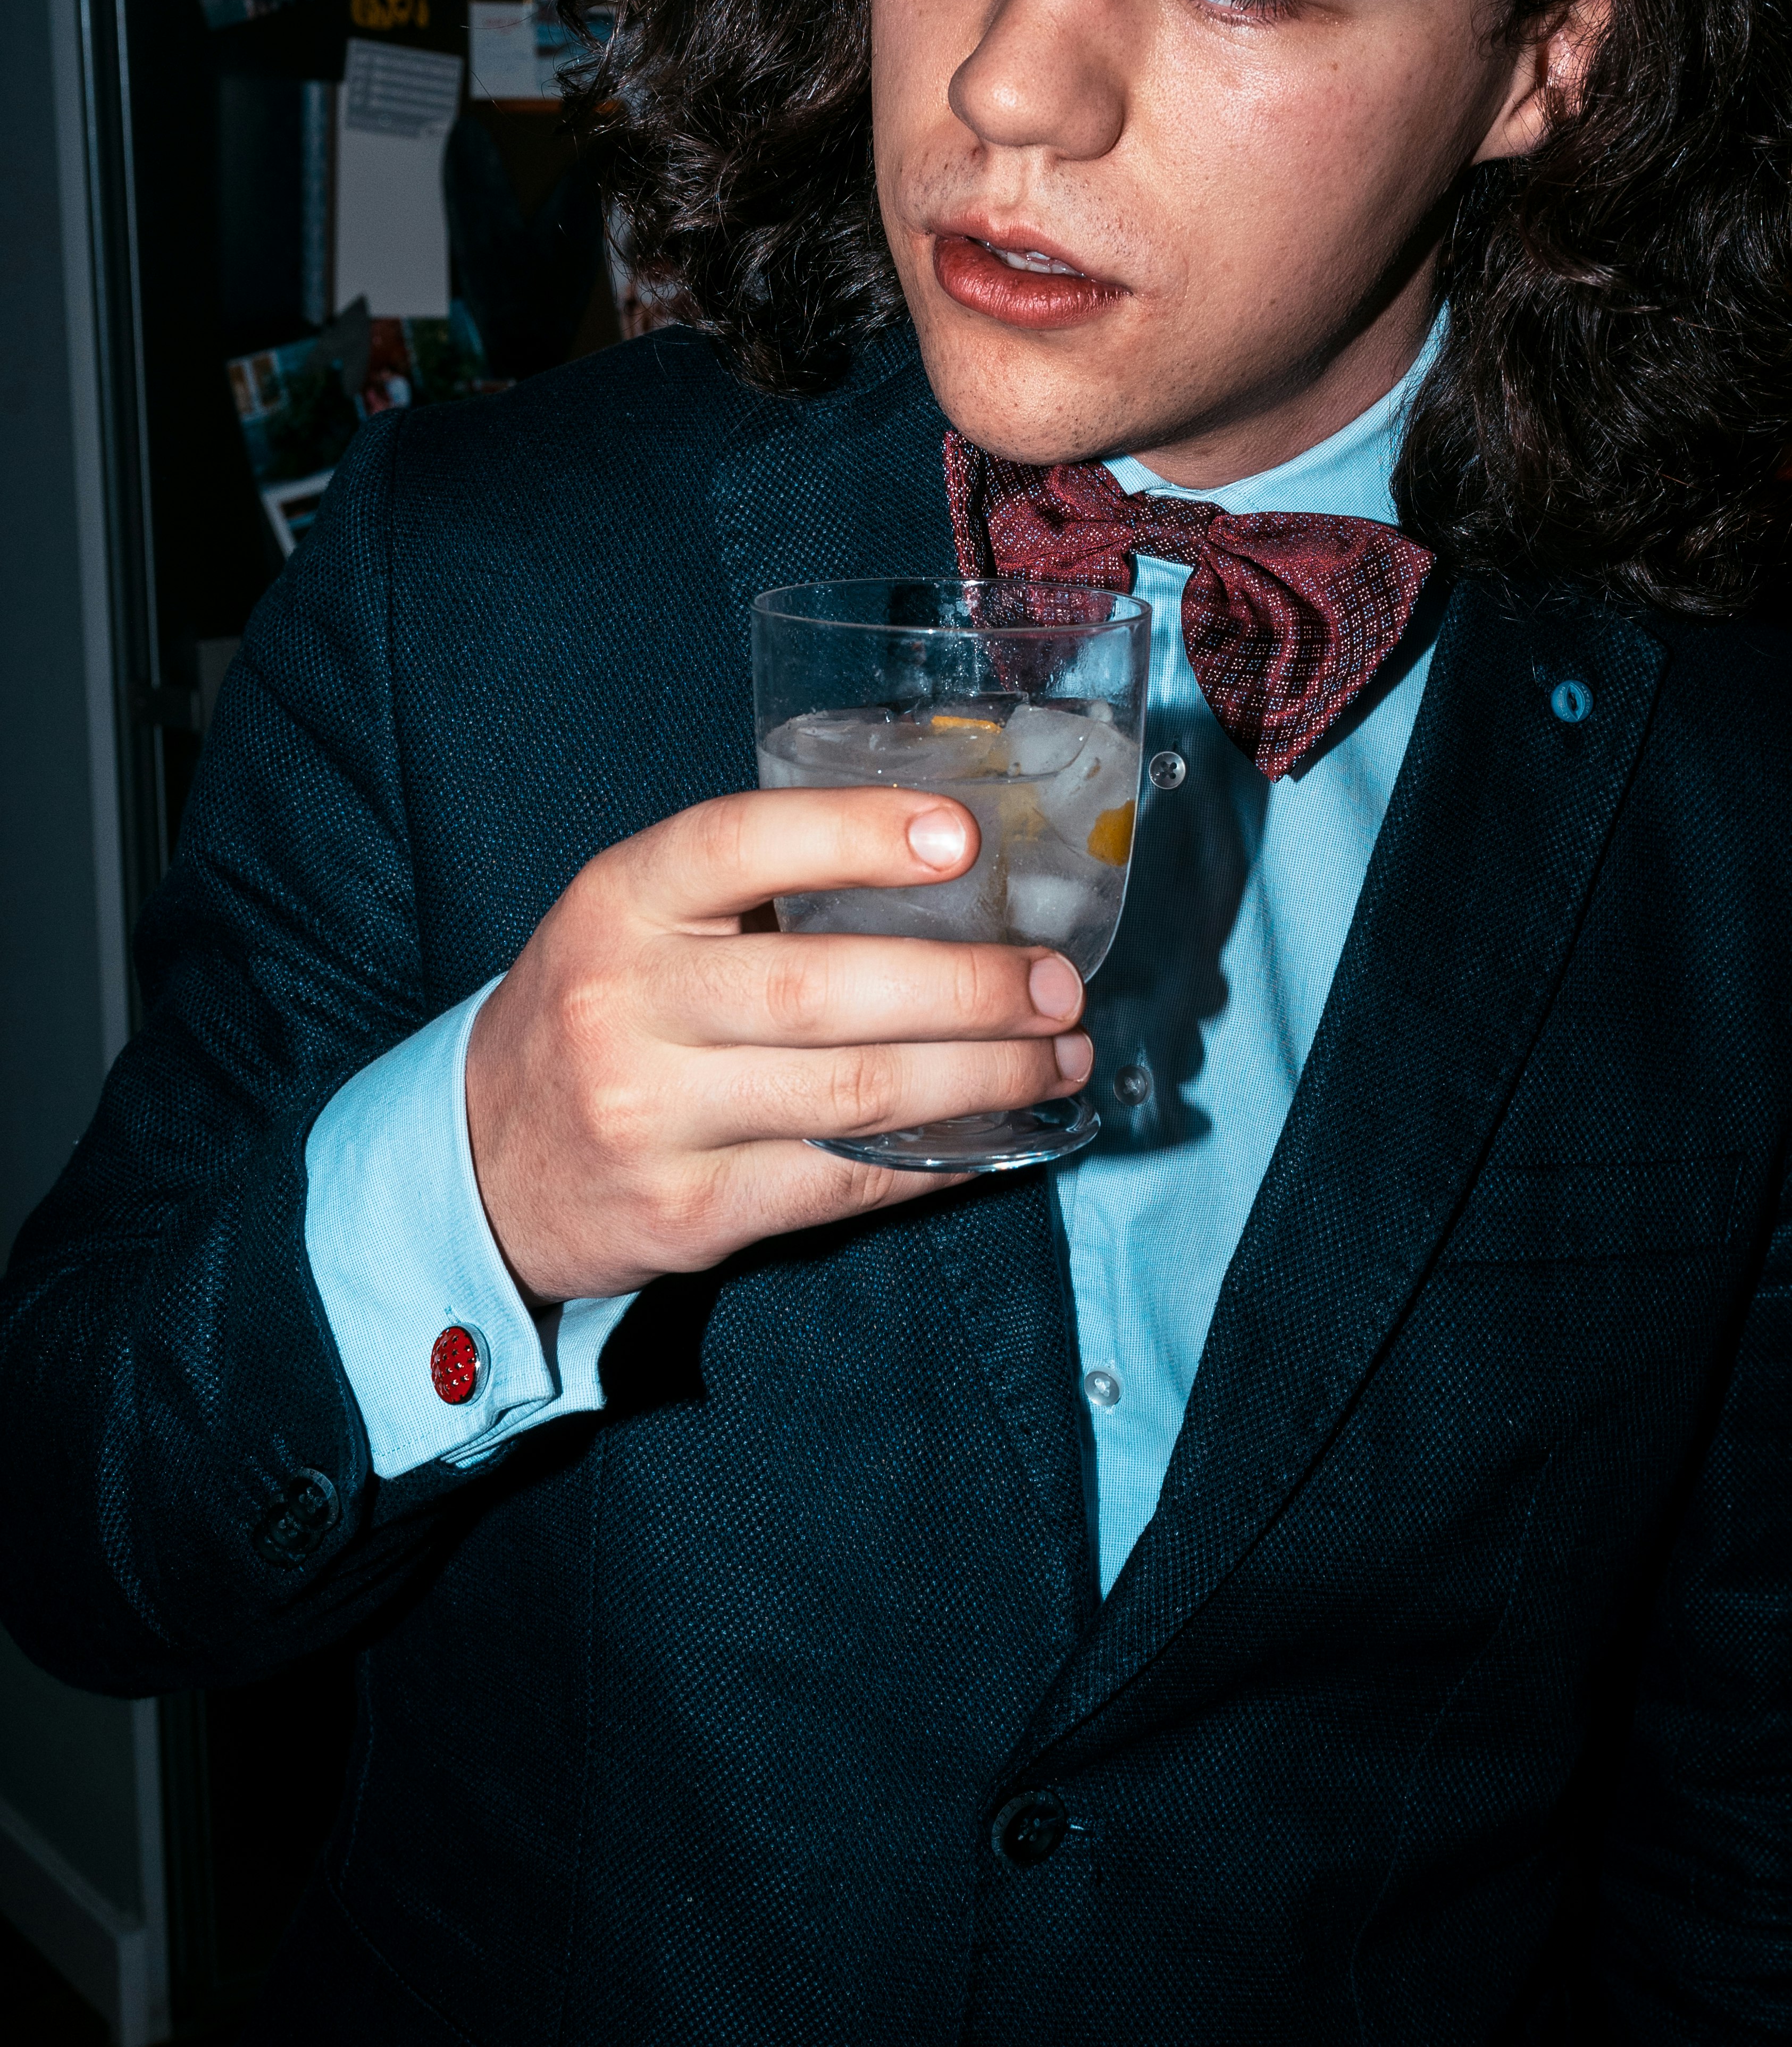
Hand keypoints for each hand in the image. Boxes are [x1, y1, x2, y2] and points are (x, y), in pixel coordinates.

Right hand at [464, 788, 1091, 1302]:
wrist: (481, 1159)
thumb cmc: (601, 1009)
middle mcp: (627, 1005)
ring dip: (980, 1079)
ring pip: (851, 1097)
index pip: (738, 844)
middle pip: (824, 993)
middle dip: (968, 990)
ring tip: (1054, 1058)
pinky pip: (838, 1184)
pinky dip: (933, 1161)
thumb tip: (949, 868)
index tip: (962, 837)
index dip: (855, 833)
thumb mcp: (637, 919)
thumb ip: (753, 889)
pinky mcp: (685, 1213)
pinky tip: (994, 1138)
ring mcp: (652, 1118)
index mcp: (619, 903)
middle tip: (1055, 986)